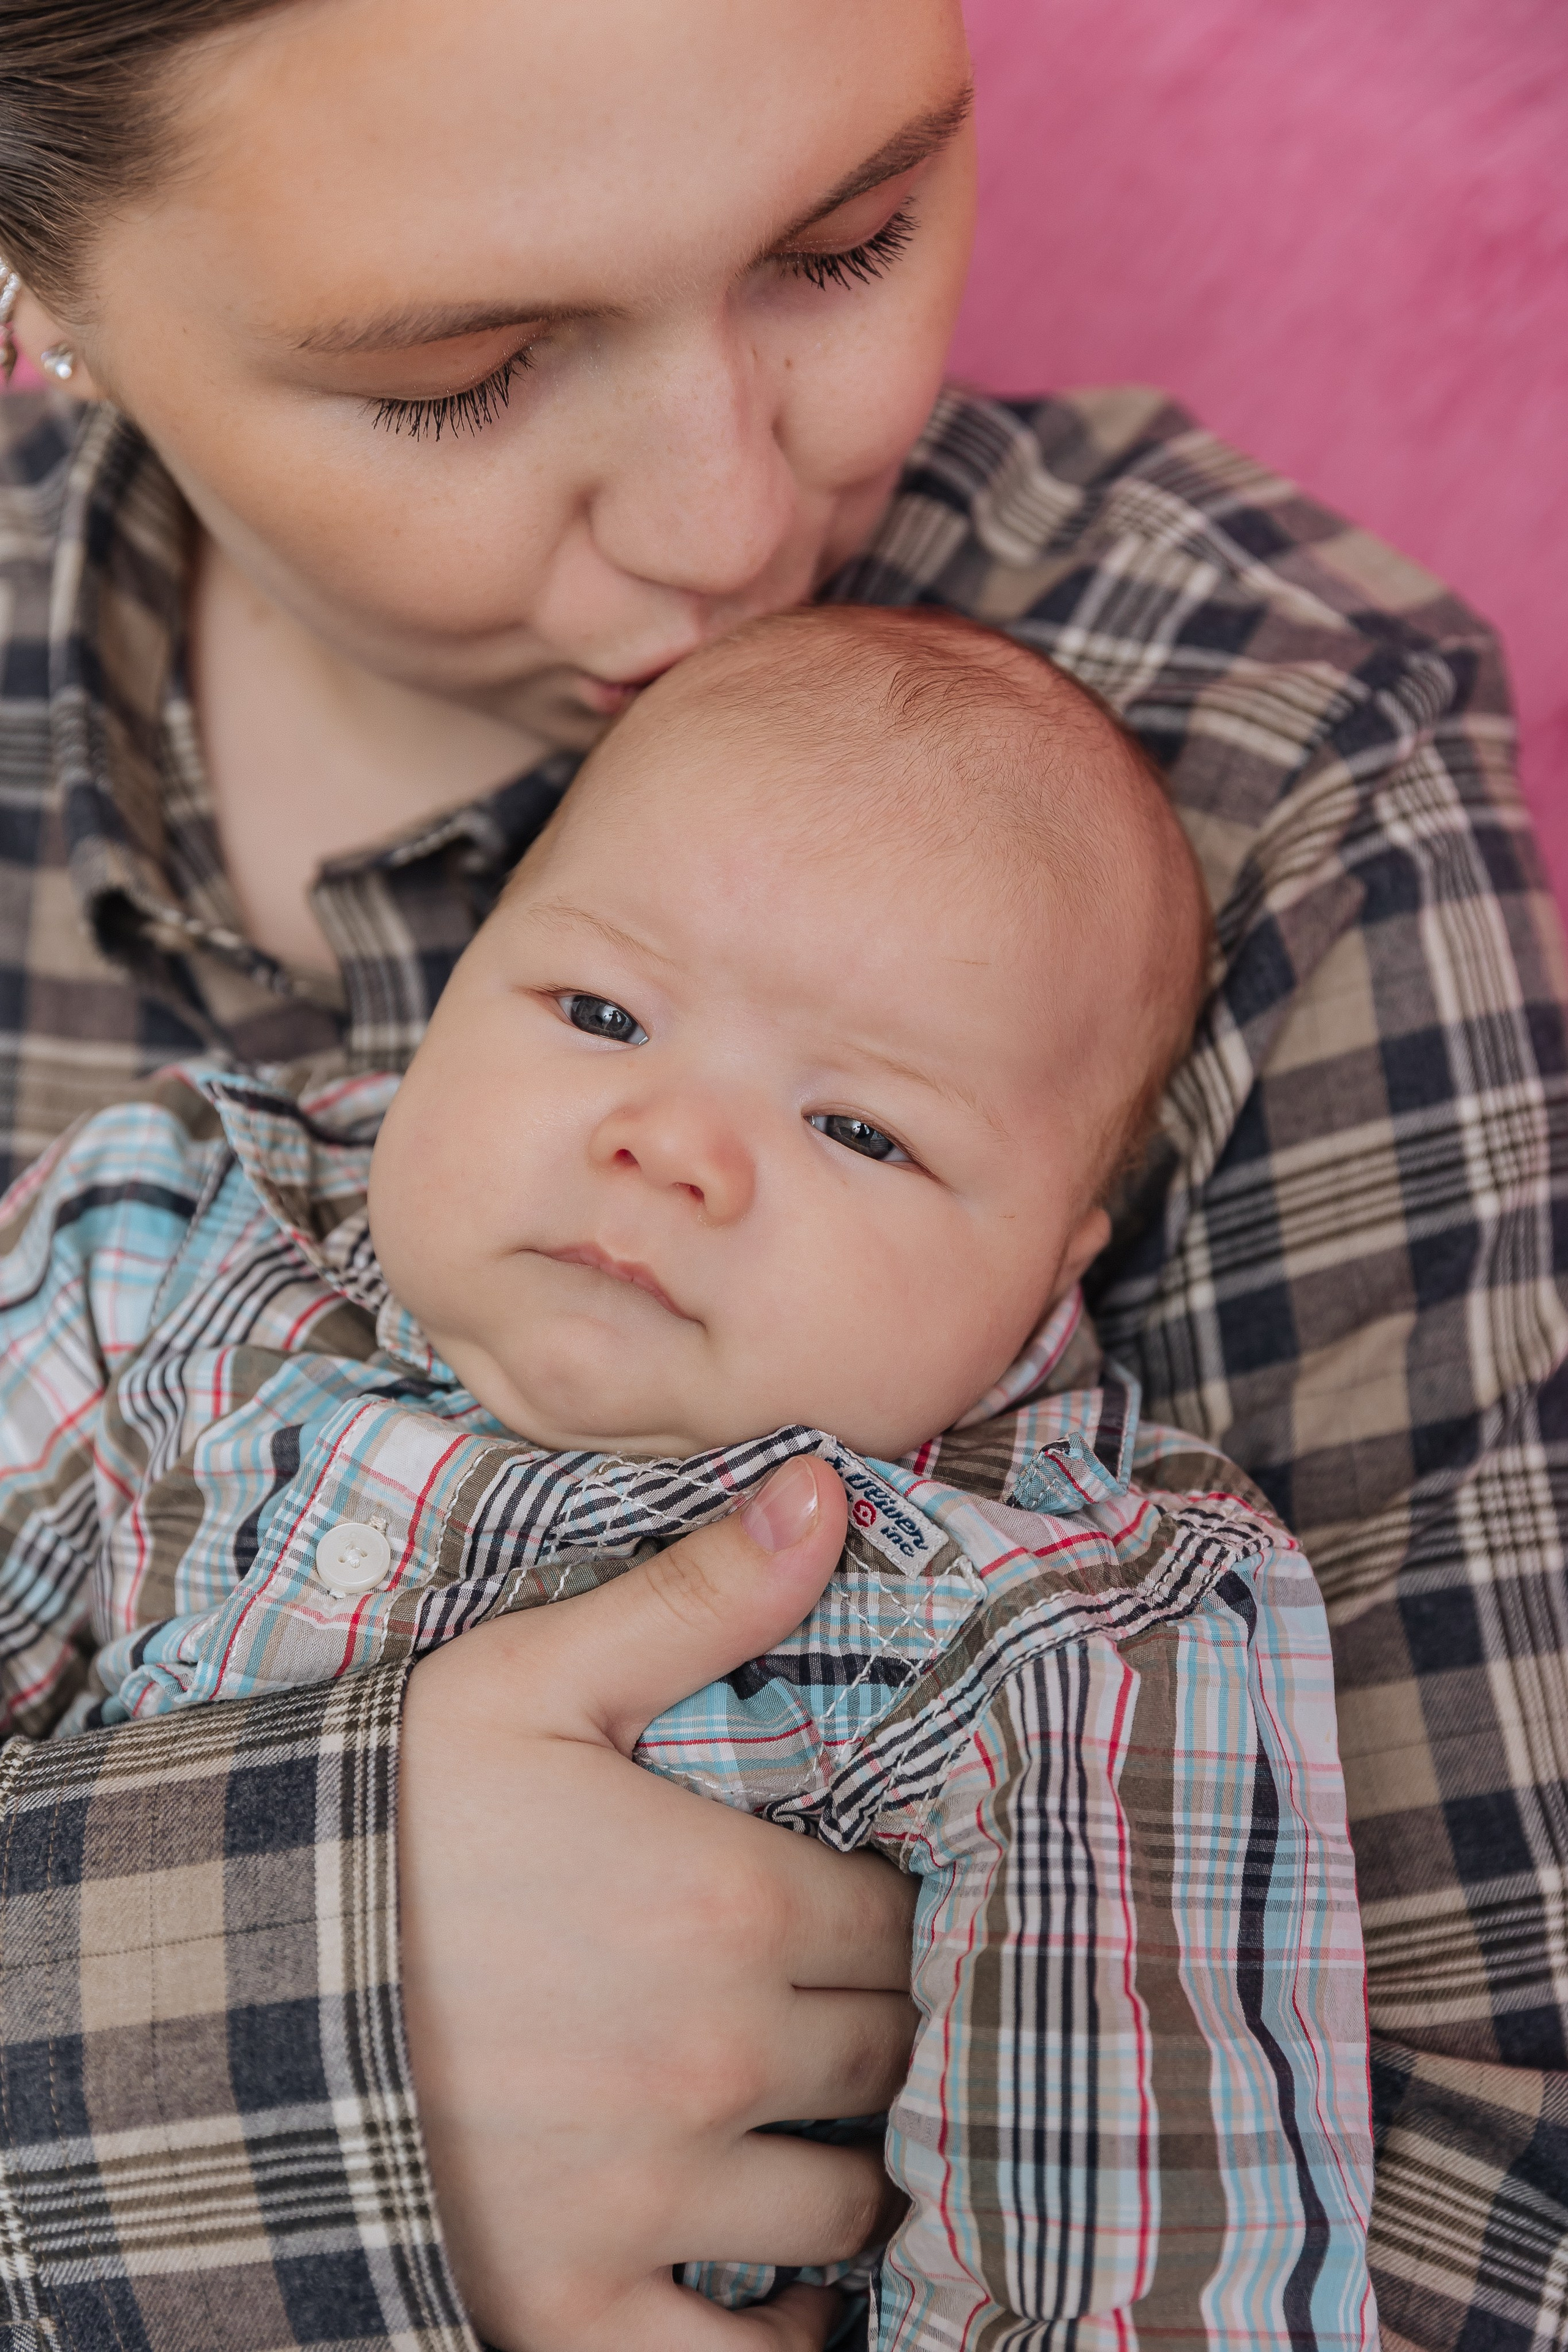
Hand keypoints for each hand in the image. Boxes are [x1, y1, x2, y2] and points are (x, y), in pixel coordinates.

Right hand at [399, 1456, 916, 2350]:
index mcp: (732, 1907)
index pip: (899, 1918)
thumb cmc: (383, 1819)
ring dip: (847, 2158)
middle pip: (887, 2052)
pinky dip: (779, 2335)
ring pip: (845, 2200)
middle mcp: (718, 2059)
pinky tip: (777, 2290)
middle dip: (880, 2019)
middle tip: (844, 1999)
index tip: (858, 1893)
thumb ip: (701, 1596)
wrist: (220, 1981)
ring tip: (816, 2119)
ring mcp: (652, 2199)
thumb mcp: (532, 1678)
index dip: (891, 1903)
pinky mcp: (574, 2309)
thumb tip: (828, 1490)